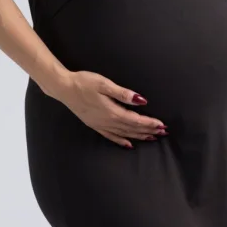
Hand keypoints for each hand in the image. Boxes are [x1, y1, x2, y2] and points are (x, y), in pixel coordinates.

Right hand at [53, 70, 167, 149]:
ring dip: (139, 136)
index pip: (136, 120)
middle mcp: (108, 121)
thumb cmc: (84, 82)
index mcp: (112, 111)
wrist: (63, 88)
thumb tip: (140, 100)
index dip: (150, 123)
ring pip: (124, 134)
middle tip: (163, 133)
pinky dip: (121, 141)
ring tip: (152, 138)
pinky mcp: (94, 125)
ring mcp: (100, 125)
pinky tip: (129, 144)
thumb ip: (122, 93)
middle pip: (132, 129)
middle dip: (148, 131)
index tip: (162, 125)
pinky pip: (111, 136)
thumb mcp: (104, 84)